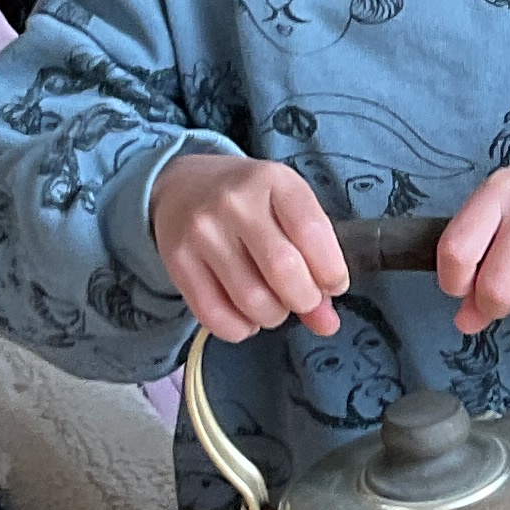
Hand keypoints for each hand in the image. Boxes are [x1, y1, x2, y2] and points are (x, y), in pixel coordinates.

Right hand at [153, 152, 346, 341]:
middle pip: (283, 270)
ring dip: (273, 316)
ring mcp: (201, 230)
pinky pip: (215, 316)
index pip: (313, 232)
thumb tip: (327, 323)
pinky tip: (246, 316)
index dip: (331, 271)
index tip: (333, 285)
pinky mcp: (177, 260)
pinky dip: (240, 328)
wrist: (184, 185)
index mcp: (274, 180)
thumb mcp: (287, 210)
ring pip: (251, 300)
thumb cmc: (250, 202)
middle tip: (304, 300)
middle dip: (305, 300)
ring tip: (273, 305)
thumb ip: (314, 261)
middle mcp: (234, 202)